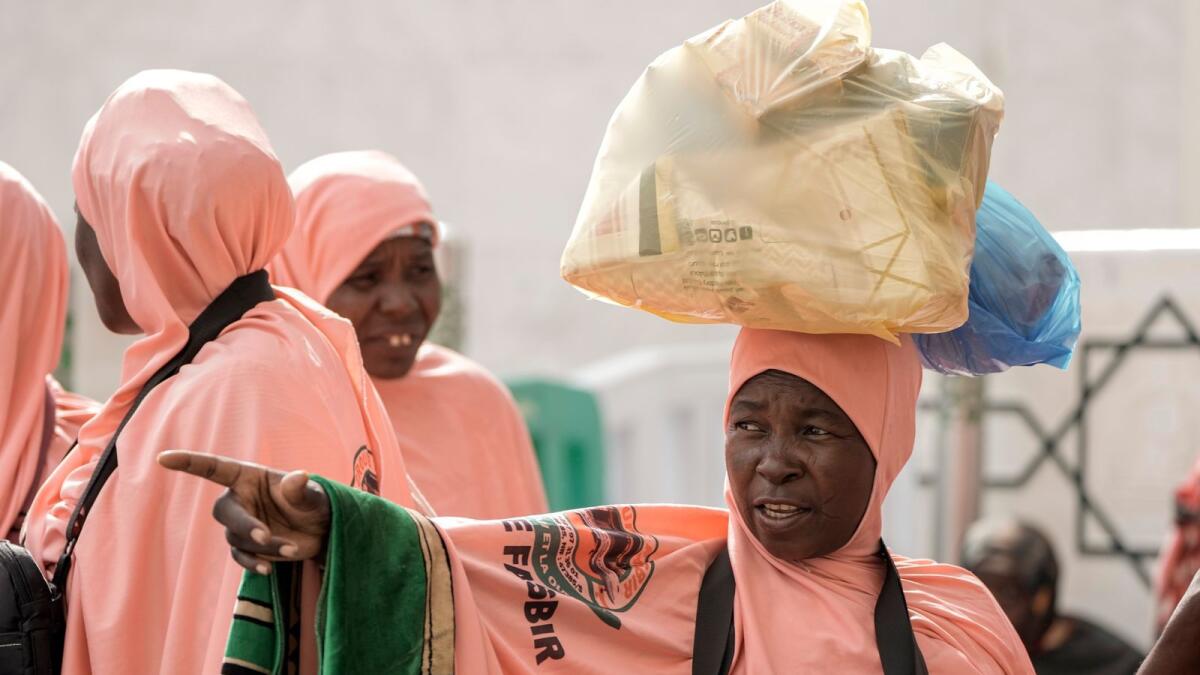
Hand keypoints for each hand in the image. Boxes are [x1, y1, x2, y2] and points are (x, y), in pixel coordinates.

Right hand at [157, 450, 330, 573]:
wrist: (322, 530)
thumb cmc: (313, 502)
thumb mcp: (312, 493)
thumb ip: (300, 489)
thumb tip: (299, 477)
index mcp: (249, 477)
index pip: (213, 467)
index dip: (188, 462)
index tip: (163, 458)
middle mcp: (240, 499)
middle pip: (224, 512)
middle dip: (243, 525)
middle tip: (265, 535)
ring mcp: (241, 525)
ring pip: (237, 538)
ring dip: (262, 546)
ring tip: (292, 548)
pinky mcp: (248, 548)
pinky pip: (241, 557)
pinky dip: (253, 563)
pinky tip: (268, 569)